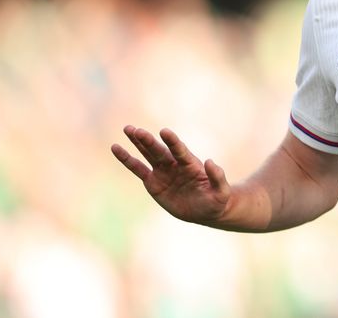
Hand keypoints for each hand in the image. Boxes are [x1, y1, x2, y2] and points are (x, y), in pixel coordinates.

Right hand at [111, 126, 230, 224]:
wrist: (206, 209)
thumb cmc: (216, 199)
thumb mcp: (221, 192)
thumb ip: (218, 177)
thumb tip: (210, 161)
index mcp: (191, 164)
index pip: (180, 151)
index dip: (173, 142)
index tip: (164, 131)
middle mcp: (175, 165)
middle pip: (160, 150)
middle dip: (148, 141)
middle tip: (136, 130)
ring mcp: (163, 172)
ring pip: (148, 154)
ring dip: (138, 142)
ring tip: (128, 129)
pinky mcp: (153, 182)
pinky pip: (137, 169)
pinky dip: (127, 159)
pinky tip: (116, 148)